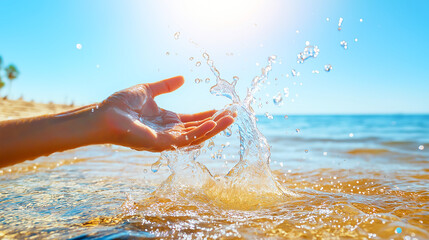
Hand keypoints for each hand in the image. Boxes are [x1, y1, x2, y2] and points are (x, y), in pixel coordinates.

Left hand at [100, 76, 234, 151]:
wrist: (105, 114)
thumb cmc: (122, 104)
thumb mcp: (148, 90)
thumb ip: (166, 86)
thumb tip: (183, 79)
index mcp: (167, 121)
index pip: (194, 120)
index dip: (209, 115)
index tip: (224, 108)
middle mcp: (170, 132)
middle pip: (199, 129)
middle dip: (217, 122)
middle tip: (234, 114)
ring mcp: (167, 139)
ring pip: (197, 136)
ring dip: (215, 128)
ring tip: (231, 118)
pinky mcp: (162, 143)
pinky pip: (186, 139)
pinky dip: (201, 132)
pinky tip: (214, 123)